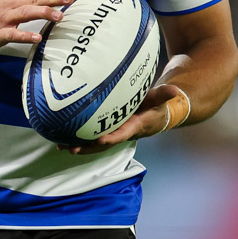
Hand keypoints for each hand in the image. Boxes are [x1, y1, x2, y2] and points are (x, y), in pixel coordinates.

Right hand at [0, 0, 73, 52]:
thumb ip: (24, 1)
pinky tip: (37, 38)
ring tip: (59, 16)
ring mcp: (4, 18)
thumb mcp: (5, 3)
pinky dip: (26, 35)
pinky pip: (13, 34)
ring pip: (26, 13)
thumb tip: (44, 0)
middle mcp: (11, 4)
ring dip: (44, 13)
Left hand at [57, 83, 183, 154]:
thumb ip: (163, 95)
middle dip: (88, 147)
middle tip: (71, 148)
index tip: (100, 140)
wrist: (156, 116)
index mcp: (134, 127)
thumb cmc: (156, 106)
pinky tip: (63, 138)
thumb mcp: (159, 100)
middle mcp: (122, 133)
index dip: (112, 138)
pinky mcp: (108, 131)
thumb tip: (175, 90)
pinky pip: (93, 137)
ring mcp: (114, 134)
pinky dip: (79, 139)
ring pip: (95, 143)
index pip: (122, 134)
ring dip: (80, 145)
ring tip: (62, 146)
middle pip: (103, 144)